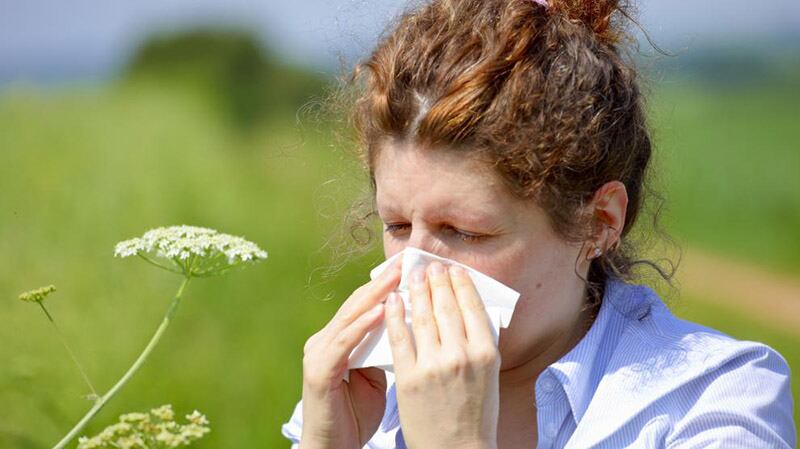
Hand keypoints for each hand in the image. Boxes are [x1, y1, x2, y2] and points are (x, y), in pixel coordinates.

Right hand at [299, 258, 400, 448]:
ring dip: (375, 296)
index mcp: (338, 340)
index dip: (387, 287)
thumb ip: (383, 350)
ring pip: (349, 318)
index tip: (411, 269)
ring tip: (397, 278)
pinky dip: (362, 326)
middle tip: (405, 263)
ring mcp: (318, 354)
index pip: (365, 306)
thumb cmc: (356, 415)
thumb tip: (411, 327)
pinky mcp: (319, 372)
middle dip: (382, 283)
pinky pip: (343, 344)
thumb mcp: (375, 376)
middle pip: (357, 305)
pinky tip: (380, 311)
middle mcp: (324, 341)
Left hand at [385, 261, 500, 448]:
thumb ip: (480, 342)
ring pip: (422, 317)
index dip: (460, 283)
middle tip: (429, 265)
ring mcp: (434, 366)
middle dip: (436, 281)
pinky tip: (391, 300)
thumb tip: (469, 308)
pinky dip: (395, 315)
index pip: (472, 307)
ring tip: (411, 276)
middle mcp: (461, 356)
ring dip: (416, 291)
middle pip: (446, 306)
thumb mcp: (489, 374)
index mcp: (486, 353)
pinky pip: (399, 337)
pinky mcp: (409, 377)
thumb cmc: (476, 412)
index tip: (452, 269)